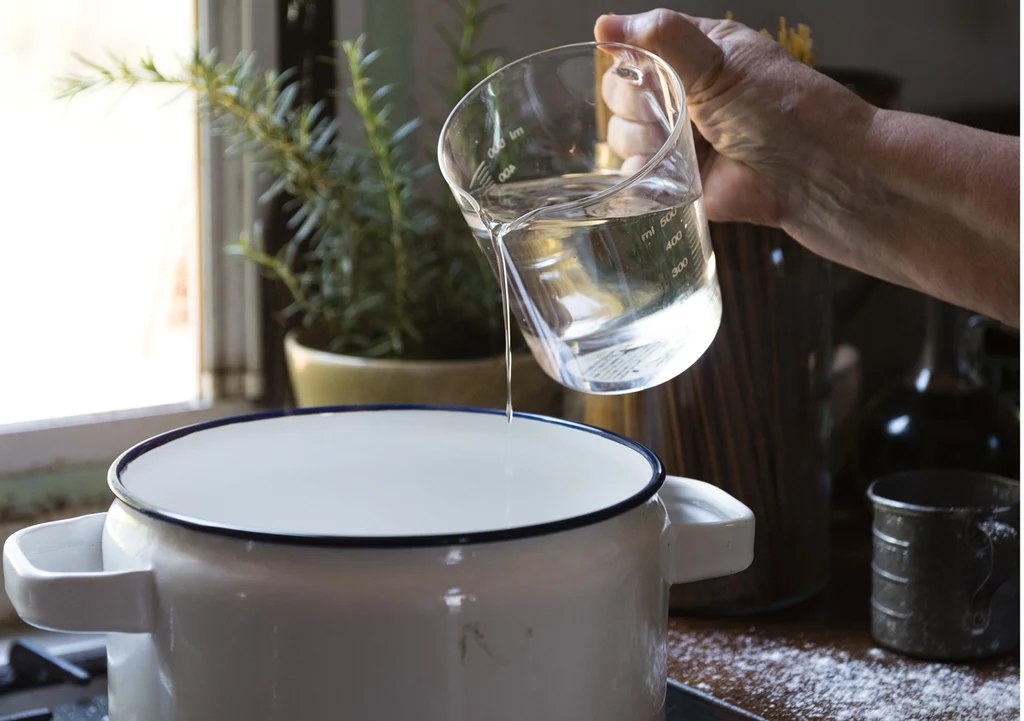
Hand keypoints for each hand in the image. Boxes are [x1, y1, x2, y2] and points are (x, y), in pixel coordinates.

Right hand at [595, 10, 875, 235]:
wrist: (812, 174)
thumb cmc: (781, 108)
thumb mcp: (719, 61)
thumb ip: (661, 37)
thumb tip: (604, 25)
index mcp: (693, 55)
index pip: (635, 48)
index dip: (630, 60)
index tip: (648, 73)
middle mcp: (681, 95)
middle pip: (620, 93)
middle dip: (638, 105)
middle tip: (679, 113)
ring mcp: (676, 139)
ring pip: (621, 135)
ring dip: (645, 141)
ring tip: (688, 146)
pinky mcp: (675, 180)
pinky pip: (634, 176)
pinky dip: (645, 176)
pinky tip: (672, 171)